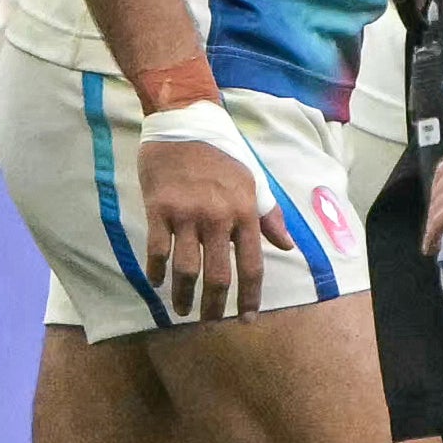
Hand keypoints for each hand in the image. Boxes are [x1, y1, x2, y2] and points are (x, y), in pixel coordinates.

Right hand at [139, 139, 292, 321]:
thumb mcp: (253, 180)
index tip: (245, 319)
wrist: (184, 120)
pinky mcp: (160, 207)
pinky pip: (157, 249)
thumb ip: (268, 215)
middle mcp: (219, 217)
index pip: (251, 266)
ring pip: (186, 268)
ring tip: (181, 309)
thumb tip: (286, 245)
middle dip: (214, 306)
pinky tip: (155, 281)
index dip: (249, 297)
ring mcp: (187, 213)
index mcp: (245, 211)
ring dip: (183, 295)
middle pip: (218, 275)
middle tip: (208, 322)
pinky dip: (156, 270)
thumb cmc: (221, 152)